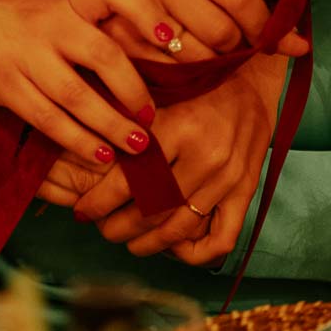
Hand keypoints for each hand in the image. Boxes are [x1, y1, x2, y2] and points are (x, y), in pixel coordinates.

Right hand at [0, 0, 164, 167]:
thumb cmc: (10, 23)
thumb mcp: (48, 9)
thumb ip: (87, 25)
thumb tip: (145, 53)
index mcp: (65, 1)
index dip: (146, 10)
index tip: (171, 39)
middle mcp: (48, 23)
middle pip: (102, 53)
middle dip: (133, 91)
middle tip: (152, 117)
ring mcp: (25, 55)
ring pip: (76, 95)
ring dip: (110, 125)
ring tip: (136, 147)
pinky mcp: (6, 86)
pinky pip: (48, 118)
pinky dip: (76, 140)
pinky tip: (97, 154)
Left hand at [38, 53, 288, 261]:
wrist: (250, 77)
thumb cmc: (193, 78)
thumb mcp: (157, 85)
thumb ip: (124, 112)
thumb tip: (81, 136)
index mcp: (179, 126)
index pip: (129, 180)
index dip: (99, 202)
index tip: (80, 210)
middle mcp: (206, 156)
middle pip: (152, 210)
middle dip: (118, 227)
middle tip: (100, 228)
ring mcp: (229, 177)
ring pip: (181, 228)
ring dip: (149, 243)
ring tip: (128, 242)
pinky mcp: (247, 190)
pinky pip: (222, 238)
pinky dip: (196, 253)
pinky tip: (173, 249)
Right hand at [96, 0, 307, 61]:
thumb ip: (248, 3)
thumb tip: (302, 46)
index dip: (260, 26)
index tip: (264, 41)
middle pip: (218, 29)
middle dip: (234, 49)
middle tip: (233, 51)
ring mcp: (134, 0)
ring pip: (193, 53)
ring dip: (210, 65)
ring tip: (209, 58)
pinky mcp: (115, 29)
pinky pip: (165, 66)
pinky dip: (182, 73)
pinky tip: (184, 67)